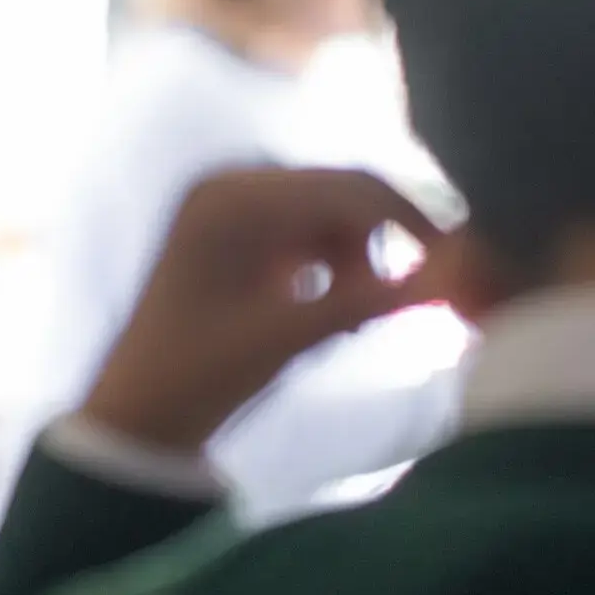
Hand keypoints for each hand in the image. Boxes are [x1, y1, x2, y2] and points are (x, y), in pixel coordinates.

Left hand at [83, 168, 446, 454]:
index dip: (408, 221)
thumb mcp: (292, 334)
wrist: (141, 408)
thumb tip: (453, 275)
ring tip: (353, 319)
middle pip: (342, 193)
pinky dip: (333, 265)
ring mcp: (230, 207)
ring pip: (332, 215)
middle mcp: (229, 186)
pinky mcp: (238, 235)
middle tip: (391, 305)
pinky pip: (308, 232)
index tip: (453, 266)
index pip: (347, 187)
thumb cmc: (202, 372)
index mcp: (231, 197)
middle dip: (378, 245)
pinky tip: (334, 310)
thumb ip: (371, 300)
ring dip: (356, 259)